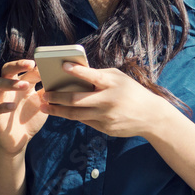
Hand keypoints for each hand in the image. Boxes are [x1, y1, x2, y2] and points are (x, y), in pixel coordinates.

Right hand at [0, 59, 49, 155]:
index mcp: (22, 83)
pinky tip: (12, 106)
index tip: (46, 63)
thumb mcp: (43, 103)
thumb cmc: (31, 118)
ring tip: (25, 85)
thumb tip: (62, 78)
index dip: (34, 66)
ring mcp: (1, 100)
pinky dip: (3, 105)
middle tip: (31, 64)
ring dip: (10, 83)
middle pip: (7, 69)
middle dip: (18, 65)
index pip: (25, 69)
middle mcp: (10, 89)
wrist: (19, 140)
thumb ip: (49, 91)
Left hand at [40, 61, 172, 138]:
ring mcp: (106, 116)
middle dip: (56, 97)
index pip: (92, 76)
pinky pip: (84, 121)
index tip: (62, 65)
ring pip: (75, 114)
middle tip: (43, 94)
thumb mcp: (118, 78)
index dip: (77, 70)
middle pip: (76, 100)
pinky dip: (72, 115)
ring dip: (57, 110)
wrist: (150, 116)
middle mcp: (108, 100)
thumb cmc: (131, 91)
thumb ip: (99, 75)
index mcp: (112, 84)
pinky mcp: (106, 128)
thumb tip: (74, 73)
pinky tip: (61, 111)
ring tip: (44, 106)